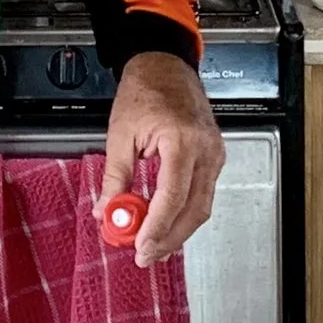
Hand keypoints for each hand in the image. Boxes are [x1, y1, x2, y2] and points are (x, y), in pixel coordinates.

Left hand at [101, 52, 224, 266]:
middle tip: (146, 255)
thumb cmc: (144, 91)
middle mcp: (206, 150)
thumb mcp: (120, 135)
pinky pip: (203, 194)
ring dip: (178, 230)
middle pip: (194, 209)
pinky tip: (166, 224)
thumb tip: (107, 210)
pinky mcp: (214, 157)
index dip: (158, 227)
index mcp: (182, 141)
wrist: (165, 67)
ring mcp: (215, 154)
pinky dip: (184, 212)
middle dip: (170, 238)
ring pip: (202, 206)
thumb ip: (116, 177)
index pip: (173, 196)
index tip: (141, 246)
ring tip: (153, 246)